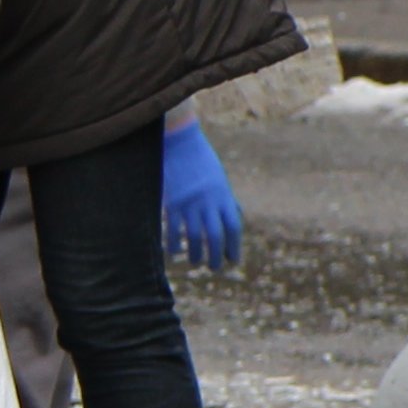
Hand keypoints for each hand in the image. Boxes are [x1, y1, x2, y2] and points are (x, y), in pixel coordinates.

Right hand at [156, 114, 240, 269]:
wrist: (179, 140)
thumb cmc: (200, 158)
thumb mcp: (219, 178)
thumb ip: (225, 198)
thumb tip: (235, 215)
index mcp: (223, 195)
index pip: (233, 227)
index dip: (234, 246)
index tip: (233, 260)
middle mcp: (208, 201)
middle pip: (215, 236)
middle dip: (215, 256)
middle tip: (214, 267)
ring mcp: (189, 202)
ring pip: (194, 236)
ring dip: (195, 254)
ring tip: (195, 261)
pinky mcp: (172, 202)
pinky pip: (173, 229)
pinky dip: (173, 244)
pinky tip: (174, 252)